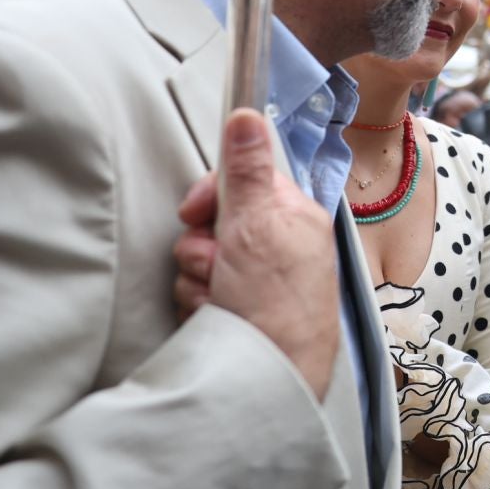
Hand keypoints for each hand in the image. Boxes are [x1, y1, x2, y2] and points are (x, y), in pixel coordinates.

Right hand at [172, 109, 339, 399]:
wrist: (271, 376)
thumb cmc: (275, 300)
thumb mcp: (258, 223)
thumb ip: (247, 169)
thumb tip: (246, 112)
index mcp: (294, 217)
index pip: (242, 182)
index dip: (211, 196)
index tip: (195, 212)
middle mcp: (280, 246)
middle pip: (213, 224)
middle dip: (203, 247)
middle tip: (218, 266)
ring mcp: (258, 282)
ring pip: (200, 260)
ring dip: (200, 279)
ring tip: (222, 299)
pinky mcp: (238, 312)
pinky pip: (199, 293)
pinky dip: (201, 305)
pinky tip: (218, 318)